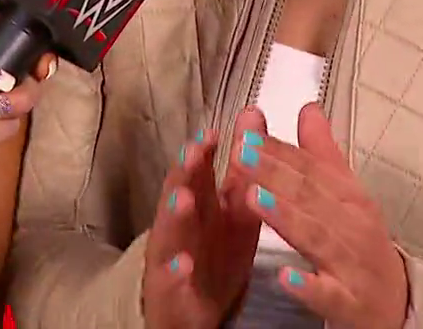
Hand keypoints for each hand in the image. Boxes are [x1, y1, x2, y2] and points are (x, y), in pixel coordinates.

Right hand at [142, 114, 264, 328]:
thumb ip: (243, 168)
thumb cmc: (216, 254)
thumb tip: (253, 114)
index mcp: (200, 207)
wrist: (195, 312)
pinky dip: (175, 276)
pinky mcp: (171, 297)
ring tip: (184, 199)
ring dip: (175, 218)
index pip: (197, 173)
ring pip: (169, 237)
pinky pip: (171, 287)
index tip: (212, 131)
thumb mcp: (235, 211)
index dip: (202, 151)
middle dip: (184, 175)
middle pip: (178, 196)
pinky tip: (183, 266)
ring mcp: (171, 262)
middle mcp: (181, 230)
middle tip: (193, 154)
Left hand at [232, 103, 408, 328]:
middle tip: (241, 155)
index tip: (247, 135)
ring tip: (256, 200)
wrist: (398, 305)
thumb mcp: (348, 197)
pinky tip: (285, 277)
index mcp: (351, 199)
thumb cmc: (364, 244)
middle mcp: (353, 227)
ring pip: (318, 240)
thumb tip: (308, 108)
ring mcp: (352, 267)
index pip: (313, 170)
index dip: (280, 152)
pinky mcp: (350, 304)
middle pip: (311, 198)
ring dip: (288, 219)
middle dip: (276, 175)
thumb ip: (323, 154)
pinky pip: (329, 295)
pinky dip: (308, 287)